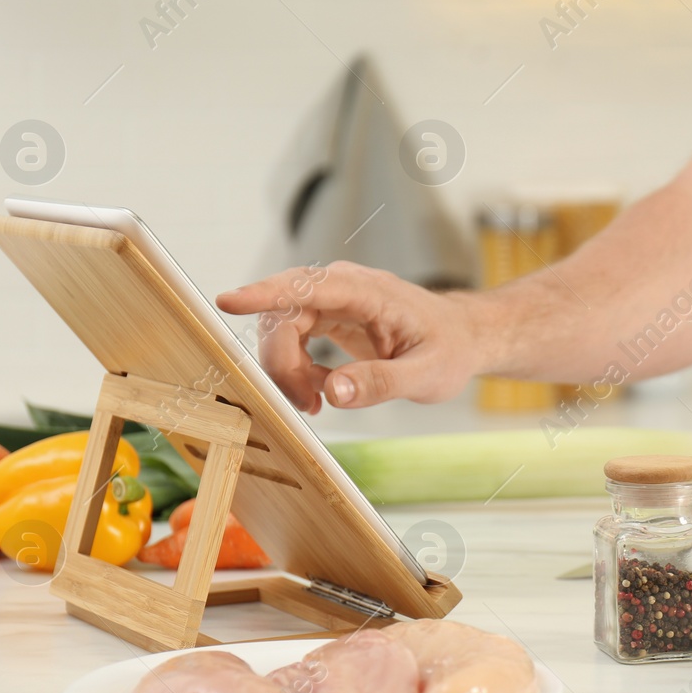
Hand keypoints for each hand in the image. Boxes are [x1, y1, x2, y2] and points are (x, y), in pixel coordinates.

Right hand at [216, 262, 484, 412]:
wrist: (462, 336)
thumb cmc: (449, 349)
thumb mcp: (426, 374)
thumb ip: (381, 382)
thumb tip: (333, 393)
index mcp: (369, 292)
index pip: (308, 287)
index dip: (265, 294)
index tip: (229, 301)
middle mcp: (345, 287)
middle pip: (284, 313)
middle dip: (281, 361)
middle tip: (306, 405)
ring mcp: (334, 298)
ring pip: (282, 326)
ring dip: (287, 368)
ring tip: (315, 402)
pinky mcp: (328, 314)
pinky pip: (292, 335)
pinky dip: (297, 368)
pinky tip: (321, 388)